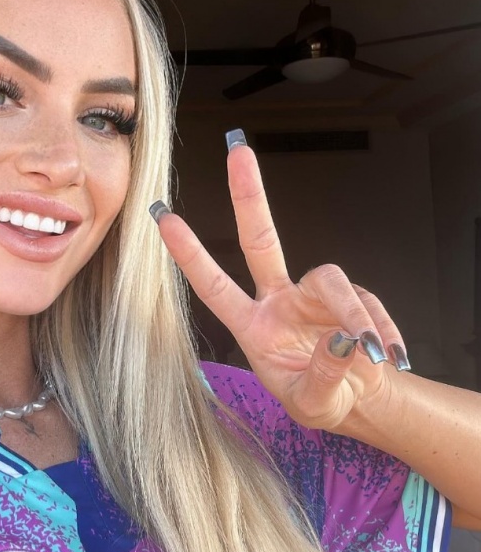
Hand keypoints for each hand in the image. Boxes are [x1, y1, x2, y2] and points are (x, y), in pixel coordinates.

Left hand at [153, 143, 409, 432]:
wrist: (361, 402)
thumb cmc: (321, 400)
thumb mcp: (313, 402)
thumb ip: (324, 374)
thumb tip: (342, 337)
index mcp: (253, 326)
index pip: (213, 286)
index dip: (189, 254)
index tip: (162, 217)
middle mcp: (279, 301)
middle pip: (260, 240)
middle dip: (248, 195)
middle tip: (237, 148)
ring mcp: (314, 296)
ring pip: (332, 281)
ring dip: (355, 315)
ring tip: (372, 352)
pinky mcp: (352, 297)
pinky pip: (369, 306)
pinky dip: (383, 332)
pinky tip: (390, 357)